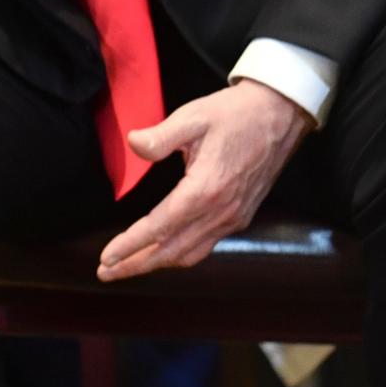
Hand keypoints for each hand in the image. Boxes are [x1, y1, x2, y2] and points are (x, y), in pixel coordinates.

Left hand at [95, 80, 311, 281]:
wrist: (279, 115)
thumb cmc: (234, 114)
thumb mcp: (193, 116)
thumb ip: (161, 136)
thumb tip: (133, 144)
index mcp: (206, 190)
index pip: (160, 228)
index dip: (131, 245)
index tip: (106, 258)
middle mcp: (221, 212)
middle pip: (172, 251)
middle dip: (136, 264)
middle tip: (106, 272)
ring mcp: (233, 217)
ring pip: (190, 253)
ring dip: (156, 264)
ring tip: (127, 267)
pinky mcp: (240, 216)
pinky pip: (205, 245)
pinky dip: (180, 255)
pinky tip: (163, 252)